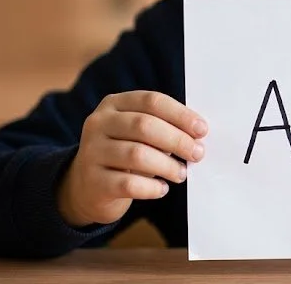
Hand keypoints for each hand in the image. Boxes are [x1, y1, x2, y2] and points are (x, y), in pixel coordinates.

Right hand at [57, 91, 207, 226]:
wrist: (88, 187)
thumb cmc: (125, 155)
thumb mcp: (138, 135)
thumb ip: (162, 129)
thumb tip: (197, 136)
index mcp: (114, 104)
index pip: (151, 101)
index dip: (180, 114)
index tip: (202, 130)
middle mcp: (98, 123)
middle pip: (144, 125)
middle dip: (177, 140)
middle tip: (197, 154)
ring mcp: (92, 152)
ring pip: (137, 155)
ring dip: (167, 165)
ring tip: (181, 174)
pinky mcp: (93, 181)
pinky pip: (128, 184)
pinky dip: (152, 187)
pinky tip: (162, 188)